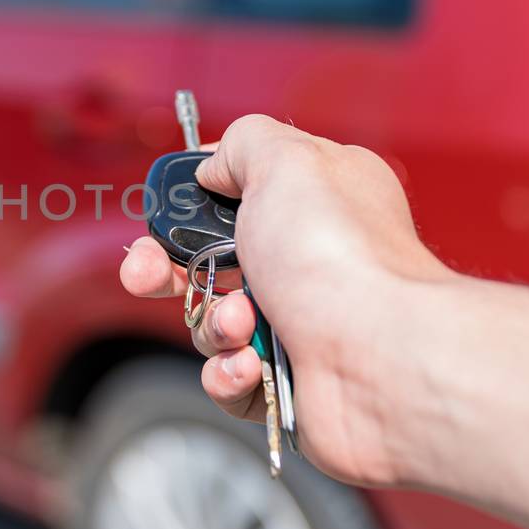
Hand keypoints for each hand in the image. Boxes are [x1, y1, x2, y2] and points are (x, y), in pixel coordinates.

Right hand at [120, 115, 453, 485]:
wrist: (381, 360)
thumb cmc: (339, 257)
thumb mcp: (288, 161)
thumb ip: (242, 144)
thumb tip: (214, 165)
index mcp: (317, 200)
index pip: (237, 194)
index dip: (188, 205)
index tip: (160, 217)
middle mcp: (311, 260)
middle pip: (209, 261)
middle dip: (164, 269)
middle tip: (147, 276)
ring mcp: (301, 324)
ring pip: (215, 322)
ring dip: (213, 323)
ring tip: (244, 324)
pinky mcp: (290, 383)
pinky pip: (231, 379)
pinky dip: (230, 374)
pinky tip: (252, 366)